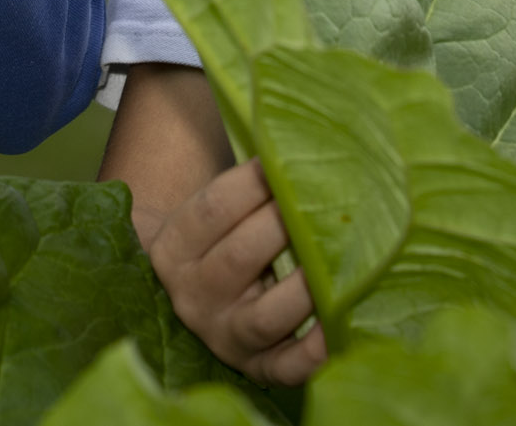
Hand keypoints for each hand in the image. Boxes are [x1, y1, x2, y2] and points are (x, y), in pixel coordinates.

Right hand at [139, 159, 326, 386]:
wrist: (195, 300)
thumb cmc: (217, 240)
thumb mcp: (208, 214)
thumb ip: (241, 187)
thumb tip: (294, 146)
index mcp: (174, 251)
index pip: (211, 210)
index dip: (251, 183)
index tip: (284, 162)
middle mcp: (194, 298)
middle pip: (239, 258)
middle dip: (283, 224)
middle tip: (323, 201)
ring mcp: (226, 338)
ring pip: (267, 315)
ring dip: (306, 285)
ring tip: (339, 257)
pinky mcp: (258, 369)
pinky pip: (287, 367)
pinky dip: (315, 351)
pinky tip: (341, 324)